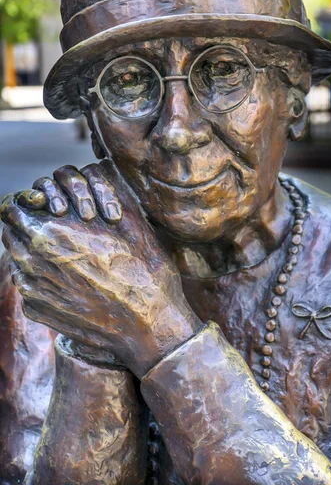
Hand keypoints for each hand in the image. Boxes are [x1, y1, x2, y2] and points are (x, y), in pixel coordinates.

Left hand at [1, 161, 200, 377]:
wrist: (148, 326)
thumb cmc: (143, 271)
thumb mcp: (128, 222)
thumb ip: (102, 194)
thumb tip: (95, 172)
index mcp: (50, 234)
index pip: (12, 207)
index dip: (28, 201)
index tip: (45, 204)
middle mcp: (32, 262)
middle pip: (9, 232)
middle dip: (28, 224)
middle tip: (56, 225)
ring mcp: (32, 289)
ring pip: (16, 257)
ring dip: (32, 249)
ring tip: (65, 251)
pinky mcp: (37, 310)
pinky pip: (27, 283)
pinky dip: (40, 276)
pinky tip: (69, 278)